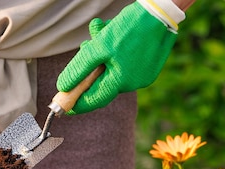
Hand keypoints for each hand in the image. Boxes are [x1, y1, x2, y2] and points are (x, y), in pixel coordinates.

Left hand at [56, 2, 177, 113]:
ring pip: (110, 68)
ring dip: (99, 52)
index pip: (94, 99)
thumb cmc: (129, 28)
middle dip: (88, 66)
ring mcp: (142, 73)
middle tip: (84, 46)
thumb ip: (79, 69)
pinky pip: (122, 61)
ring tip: (99, 29)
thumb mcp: (98, 48)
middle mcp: (134, 82)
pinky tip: (110, 30)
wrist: (161, 10)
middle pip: (100, 81)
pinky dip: (112, 49)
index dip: (77, 102)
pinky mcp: (146, 62)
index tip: (63, 104)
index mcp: (122, 82)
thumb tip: (63, 87)